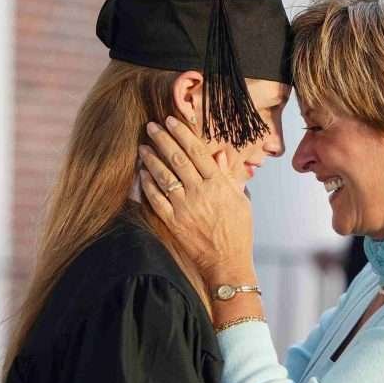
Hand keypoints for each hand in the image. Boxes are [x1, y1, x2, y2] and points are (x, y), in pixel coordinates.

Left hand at [138, 116, 255, 283]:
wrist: (228, 262)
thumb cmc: (238, 231)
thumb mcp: (241, 199)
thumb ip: (227, 175)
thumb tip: (219, 154)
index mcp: (219, 184)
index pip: (198, 152)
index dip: (183, 134)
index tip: (171, 120)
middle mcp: (200, 192)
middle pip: (178, 159)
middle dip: (163, 140)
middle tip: (152, 126)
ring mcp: (185, 207)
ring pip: (164, 176)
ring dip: (151, 159)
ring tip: (143, 146)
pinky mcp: (174, 222)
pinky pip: (156, 199)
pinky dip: (148, 184)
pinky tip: (142, 173)